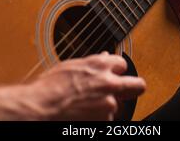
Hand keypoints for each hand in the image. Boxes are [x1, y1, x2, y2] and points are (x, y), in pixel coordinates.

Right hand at [5, 53, 144, 120]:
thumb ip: (92, 63)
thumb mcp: (71, 66)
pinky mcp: (105, 122)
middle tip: (127, 93)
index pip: (123, 64)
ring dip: (105, 108)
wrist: (41, 109)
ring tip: (85, 108)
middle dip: (133, 88)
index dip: (117, 71)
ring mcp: (108, 104)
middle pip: (137, 85)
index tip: (114, 75)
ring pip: (116, 107)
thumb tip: (105, 57)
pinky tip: (82, 115)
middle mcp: (109, 83)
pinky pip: (106, 120)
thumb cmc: (49, 87)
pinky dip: (97, 120)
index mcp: (100, 64)